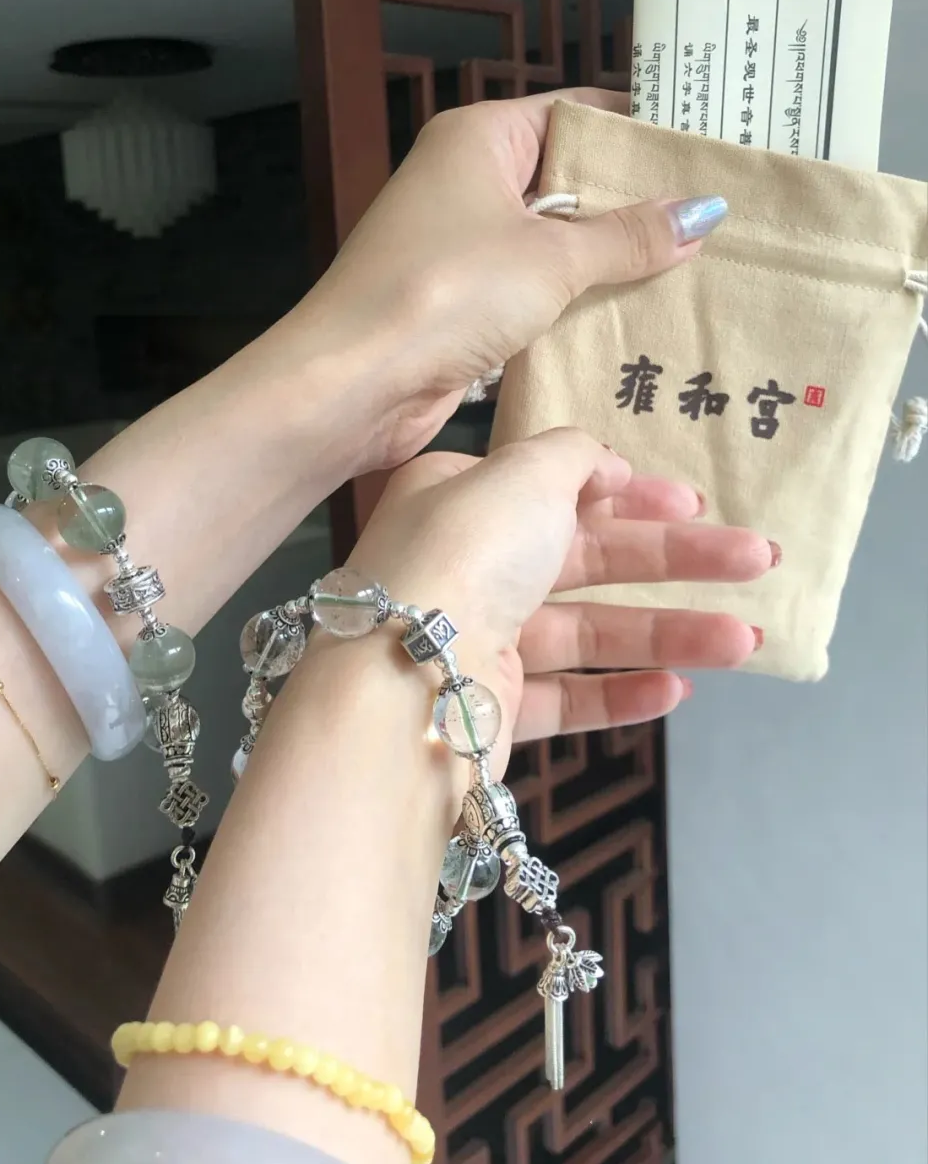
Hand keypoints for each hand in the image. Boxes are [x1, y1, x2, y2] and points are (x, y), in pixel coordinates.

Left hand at [300, 90, 726, 470]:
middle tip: (719, 217)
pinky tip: (637, 321)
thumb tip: (703, 210)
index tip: (706, 146)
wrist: (353, 382)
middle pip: (566, 180)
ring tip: (698, 270)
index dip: (636, 129)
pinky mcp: (461, 305)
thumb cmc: (444, 292)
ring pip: (552, 243)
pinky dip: (575, 305)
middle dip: (633, 203)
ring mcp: (460, 245)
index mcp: (478, 138)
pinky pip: (533, 293)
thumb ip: (627, 235)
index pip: (573, 112)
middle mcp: (465, 182)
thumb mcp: (551, 257)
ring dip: (608, 262)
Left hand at [348, 431, 772, 777]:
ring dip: (668, 632)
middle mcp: (464, 565)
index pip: (556, 488)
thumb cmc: (467, 553)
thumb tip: (607, 467)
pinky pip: (565, 697)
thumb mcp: (524, 472)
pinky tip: (677, 690)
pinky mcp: (489, 708)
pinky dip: (620, 694)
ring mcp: (477, 640)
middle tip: (758, 561)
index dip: (631, 493)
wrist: (404, 680)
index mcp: (459, 498)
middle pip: (587, 558)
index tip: (696, 502)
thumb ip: (574, 455)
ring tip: (746, 641)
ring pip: (587, 632)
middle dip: (676, 559)